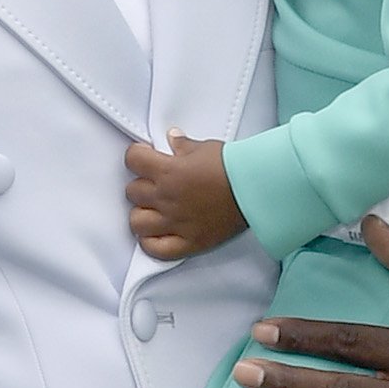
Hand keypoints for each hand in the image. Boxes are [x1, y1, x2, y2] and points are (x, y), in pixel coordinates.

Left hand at [127, 132, 244, 260]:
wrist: (256, 190)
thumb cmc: (233, 167)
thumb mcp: (205, 148)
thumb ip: (182, 145)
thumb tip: (172, 139)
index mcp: (168, 170)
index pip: (132, 160)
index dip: (137, 157)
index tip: (145, 158)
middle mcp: (166, 197)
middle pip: (132, 191)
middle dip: (142, 185)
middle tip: (155, 184)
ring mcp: (175, 222)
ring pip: (137, 221)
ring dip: (143, 214)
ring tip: (155, 210)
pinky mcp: (187, 242)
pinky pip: (154, 248)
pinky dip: (151, 242)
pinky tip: (158, 233)